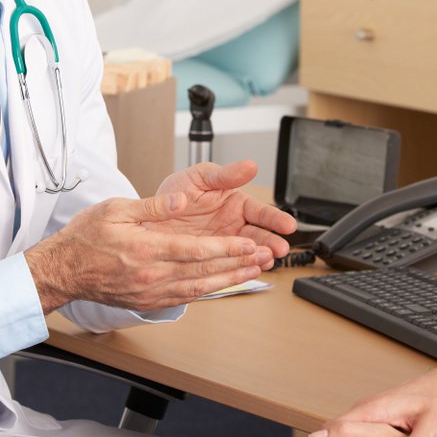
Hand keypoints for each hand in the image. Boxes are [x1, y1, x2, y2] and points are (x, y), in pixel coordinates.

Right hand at [26, 191, 269, 312]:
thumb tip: (181, 199)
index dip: (226, 248)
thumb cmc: (86, 237)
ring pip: (198, 289)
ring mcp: (151, 292)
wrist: (63, 271)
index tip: (248, 243)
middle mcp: (151, 275)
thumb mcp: (116, 209)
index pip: (195, 251)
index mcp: (145, 250)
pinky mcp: (149, 301)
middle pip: (204, 273)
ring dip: (228, 281)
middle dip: (236, 265)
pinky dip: (208, 292)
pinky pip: (185, 298)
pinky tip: (223, 285)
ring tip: (252, 272)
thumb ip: (153, 205)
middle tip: (263, 258)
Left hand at [151, 160, 296, 267]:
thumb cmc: (175, 193)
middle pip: (259, 235)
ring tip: (267, 262)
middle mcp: (233, 226)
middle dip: (272, 242)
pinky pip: (228, 266)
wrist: (148, 218)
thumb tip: (249, 165)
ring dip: (259, 258)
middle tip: (281, 249)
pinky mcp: (211, 260)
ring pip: (247, 253)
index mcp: (235, 203)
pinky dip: (239, 269)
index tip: (288, 225)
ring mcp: (223, 245)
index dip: (275, 219)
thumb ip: (225, 175)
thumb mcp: (199, 177)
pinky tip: (248, 271)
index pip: (260, 212)